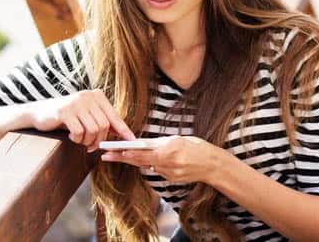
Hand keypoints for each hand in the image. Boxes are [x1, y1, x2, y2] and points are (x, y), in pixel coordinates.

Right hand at [26, 89, 135, 151]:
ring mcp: (76, 102)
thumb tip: (124, 135)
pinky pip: (79, 131)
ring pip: (93, 130)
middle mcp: (88, 96)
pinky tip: (72, 136)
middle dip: (99, 140)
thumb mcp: (88, 116)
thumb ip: (104, 122)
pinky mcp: (65, 111)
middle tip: (91, 147)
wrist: (41, 113)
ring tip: (80, 140)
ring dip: (87, 141)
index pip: (114, 116)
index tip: (132, 141)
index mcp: (97, 96)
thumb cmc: (68, 117)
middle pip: (104, 126)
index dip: (124, 130)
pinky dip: (77, 139)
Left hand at [100, 135, 224, 183]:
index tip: (116, 151)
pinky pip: (157, 170)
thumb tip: (145, 143)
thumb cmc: (197, 147)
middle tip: (106, 156)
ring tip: (118, 155)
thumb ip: (161, 142)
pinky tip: (148, 159)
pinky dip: (152, 164)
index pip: (145, 153)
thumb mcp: (179, 139)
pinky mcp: (171, 179)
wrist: (213, 165)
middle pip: (140, 162)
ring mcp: (169, 174)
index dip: (129, 153)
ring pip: (148, 166)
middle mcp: (168, 164)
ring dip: (136, 160)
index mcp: (170, 151)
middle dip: (122, 158)